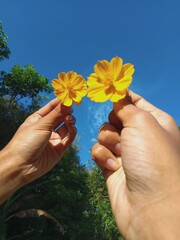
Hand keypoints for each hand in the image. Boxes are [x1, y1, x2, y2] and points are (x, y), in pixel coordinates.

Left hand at [0, 99, 75, 203]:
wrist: (21, 166)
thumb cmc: (26, 142)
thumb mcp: (41, 124)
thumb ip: (56, 113)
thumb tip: (66, 101)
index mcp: (38, 119)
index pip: (52, 107)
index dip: (61, 102)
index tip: (70, 95)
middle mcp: (47, 128)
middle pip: (60, 116)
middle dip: (67, 110)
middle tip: (73, 105)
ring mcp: (53, 138)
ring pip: (66, 126)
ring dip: (70, 120)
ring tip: (69, 119)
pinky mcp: (60, 149)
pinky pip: (69, 138)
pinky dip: (72, 131)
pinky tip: (71, 127)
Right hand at [92, 91, 179, 238]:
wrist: (151, 207)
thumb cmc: (153, 159)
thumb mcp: (142, 122)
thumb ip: (125, 106)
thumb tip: (117, 95)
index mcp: (154, 121)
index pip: (134, 100)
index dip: (120, 95)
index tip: (105, 89)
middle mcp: (140, 135)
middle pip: (115, 116)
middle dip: (114, 123)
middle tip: (123, 134)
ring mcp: (126, 150)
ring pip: (104, 132)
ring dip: (108, 141)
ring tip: (120, 155)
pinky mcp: (113, 165)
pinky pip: (99, 150)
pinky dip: (103, 156)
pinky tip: (114, 167)